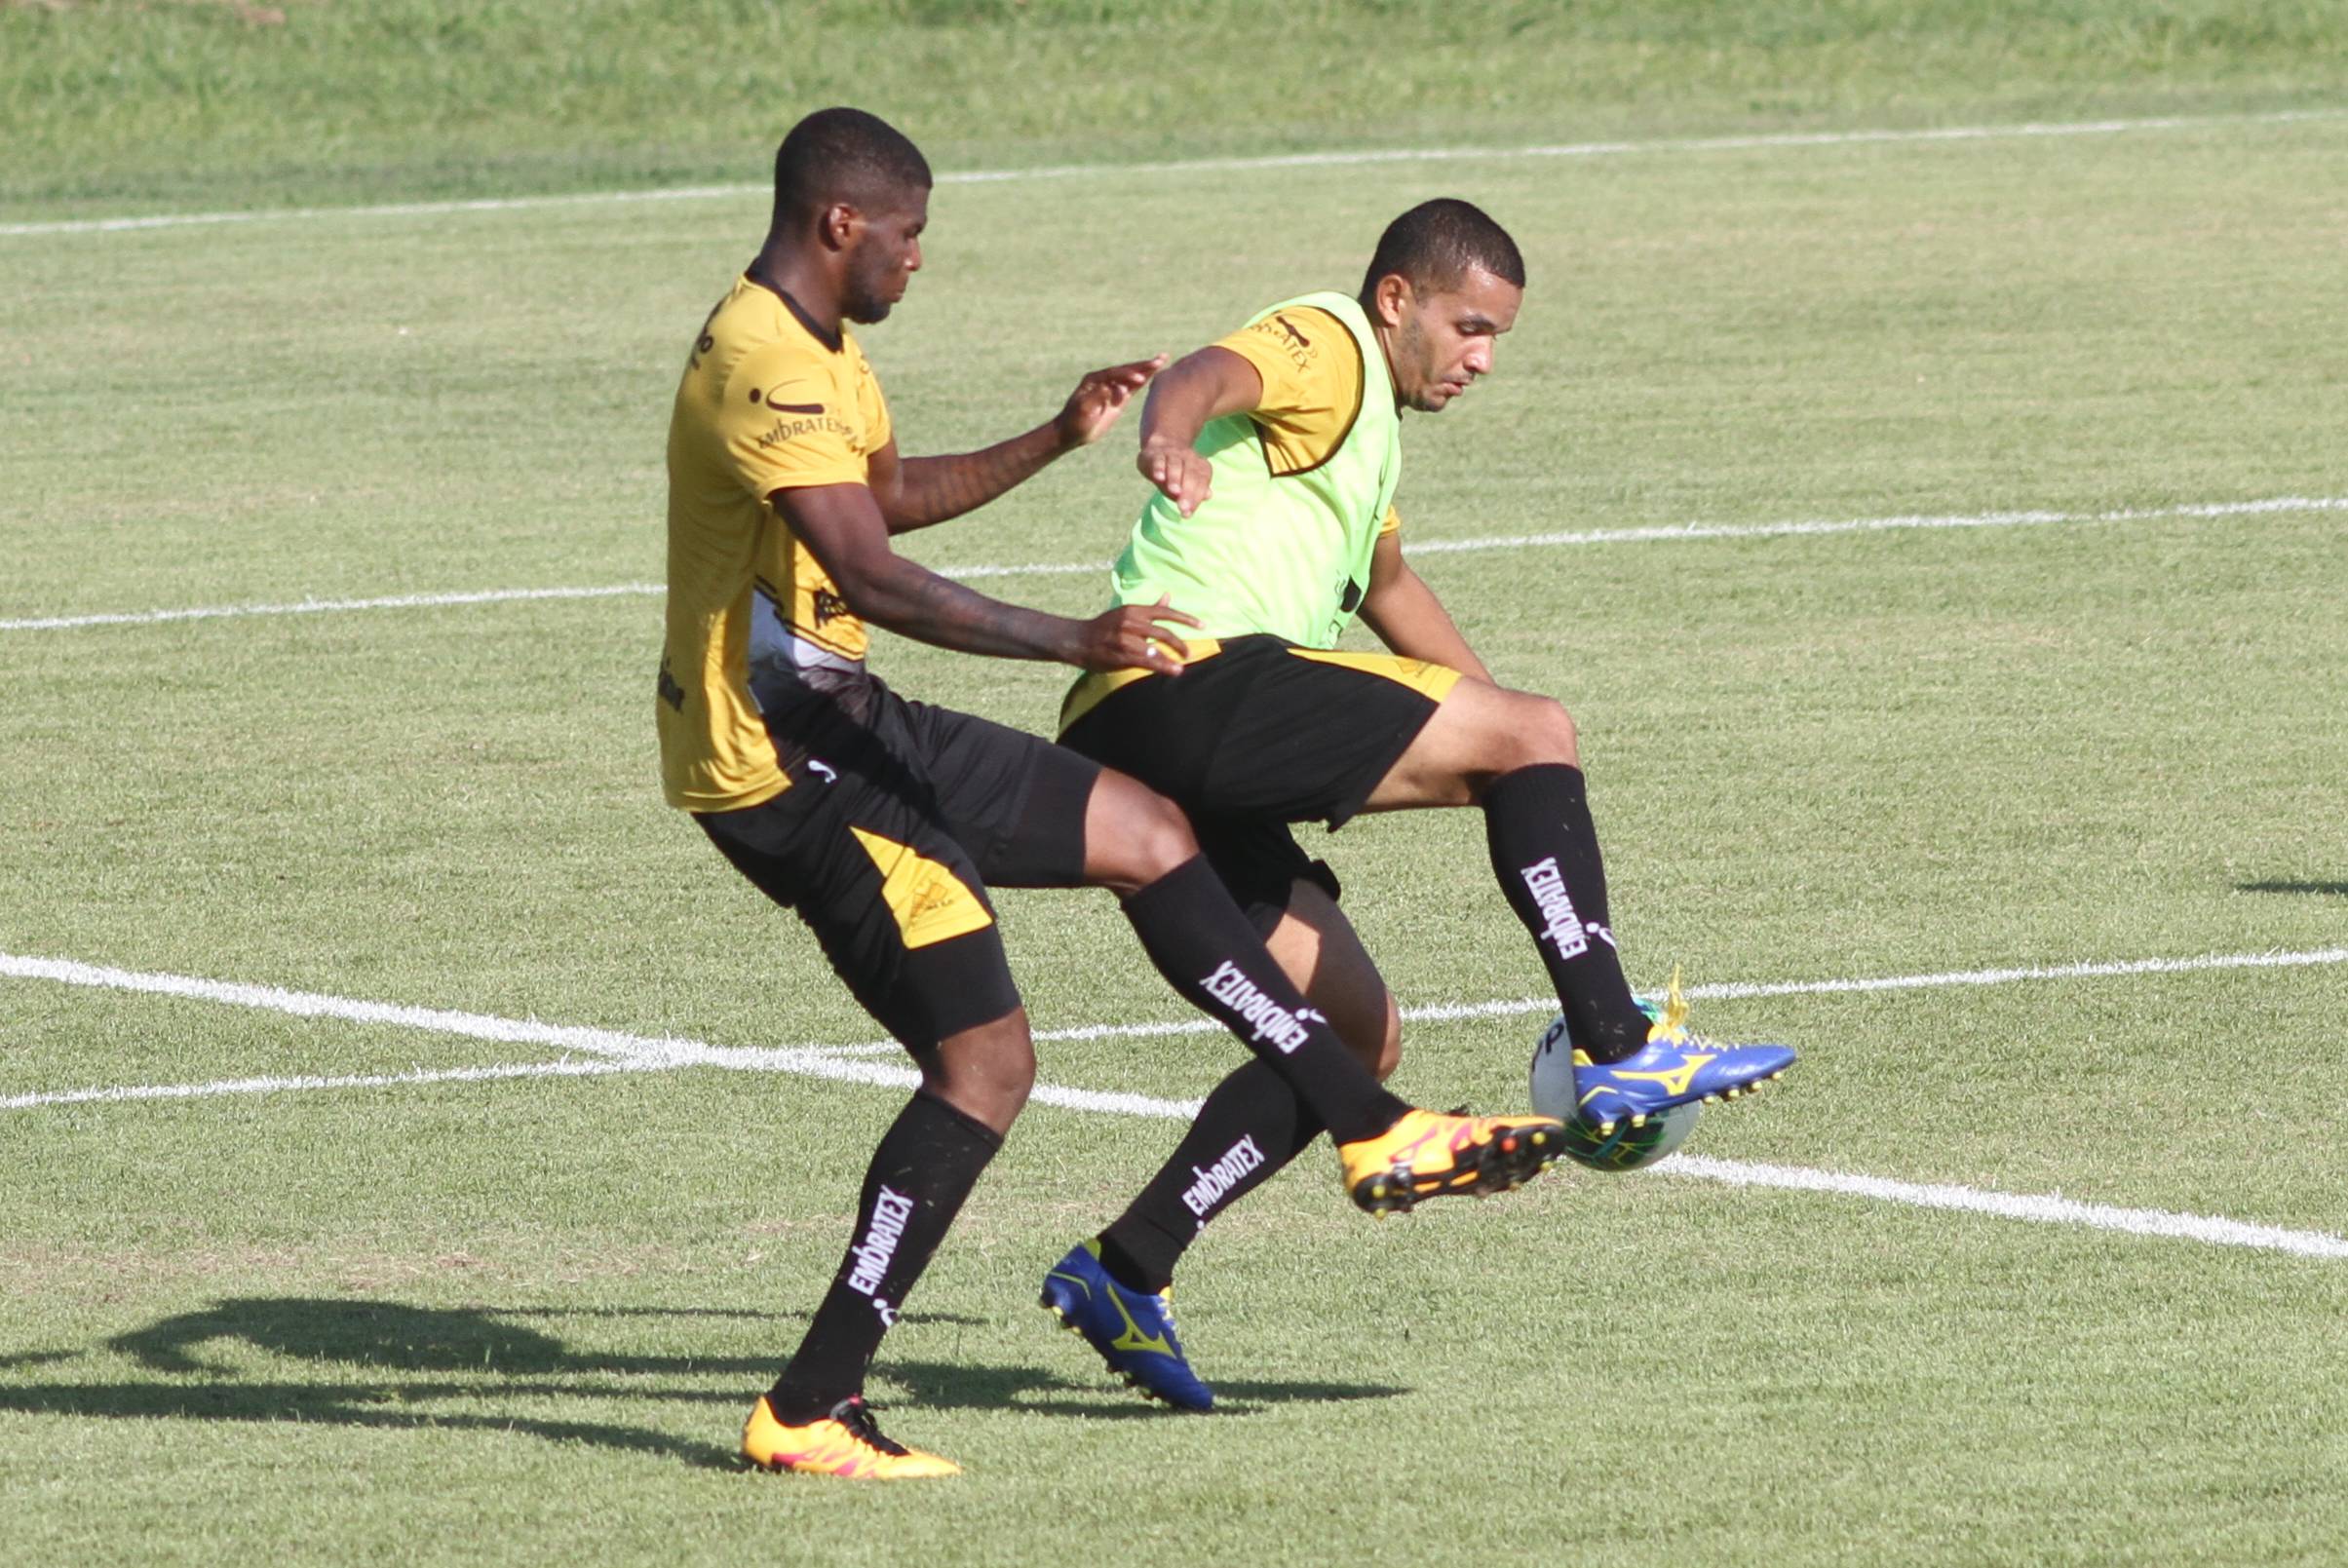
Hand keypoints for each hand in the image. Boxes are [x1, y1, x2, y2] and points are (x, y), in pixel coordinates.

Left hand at [1054, 354, 1165, 449]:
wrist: (1071, 433)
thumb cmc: (1074, 421)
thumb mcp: (1083, 409)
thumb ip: (1097, 397)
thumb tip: (1110, 387)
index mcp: (1094, 380)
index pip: (1114, 374)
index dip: (1128, 375)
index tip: (1140, 379)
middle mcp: (1104, 381)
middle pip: (1126, 371)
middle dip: (1143, 366)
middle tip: (1160, 359)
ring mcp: (1112, 389)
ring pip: (1132, 377)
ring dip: (1146, 369)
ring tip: (1162, 359)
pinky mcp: (1118, 399)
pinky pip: (1133, 388)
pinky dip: (1143, 380)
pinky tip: (1153, 373)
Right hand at [1069, 595, 1200, 674]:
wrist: (1079, 640)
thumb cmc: (1104, 628)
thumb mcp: (1127, 613)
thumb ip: (1150, 608)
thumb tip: (1168, 595)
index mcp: (1134, 610)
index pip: (1165, 612)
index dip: (1186, 619)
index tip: (1202, 625)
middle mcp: (1131, 622)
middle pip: (1164, 632)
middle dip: (1180, 644)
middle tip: (1189, 653)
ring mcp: (1126, 639)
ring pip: (1156, 648)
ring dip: (1172, 658)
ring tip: (1182, 665)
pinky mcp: (1122, 655)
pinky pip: (1147, 661)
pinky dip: (1163, 666)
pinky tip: (1174, 670)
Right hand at [1138, 437, 1212, 516]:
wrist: (1160, 449)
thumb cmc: (1176, 474)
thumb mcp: (1186, 485)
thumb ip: (1195, 493)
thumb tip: (1208, 495)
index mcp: (1200, 466)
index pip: (1202, 481)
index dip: (1196, 497)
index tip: (1187, 513)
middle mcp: (1188, 458)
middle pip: (1191, 474)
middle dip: (1188, 491)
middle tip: (1183, 508)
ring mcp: (1172, 454)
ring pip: (1175, 465)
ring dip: (1175, 478)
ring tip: (1175, 491)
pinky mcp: (1156, 454)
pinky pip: (1158, 460)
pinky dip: (1159, 468)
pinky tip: (1159, 477)